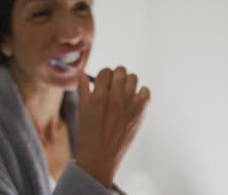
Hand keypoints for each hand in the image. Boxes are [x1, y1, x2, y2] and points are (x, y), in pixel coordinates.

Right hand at [77, 67, 149, 187]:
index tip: (104, 83)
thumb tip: (81, 72)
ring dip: (128, 82)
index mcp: (99, 95)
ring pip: (133, 78)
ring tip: (123, 92)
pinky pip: (146, 91)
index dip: (104, 76)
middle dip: (116, 76)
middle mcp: (116, 97)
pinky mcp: (141, 111)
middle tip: (114, 85)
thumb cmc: (89, 133)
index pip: (105, 71)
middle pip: (120, 71)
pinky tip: (134, 99)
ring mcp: (130, 104)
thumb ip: (83, 88)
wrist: (101, 156)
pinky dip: (141, 92)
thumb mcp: (82, 109)